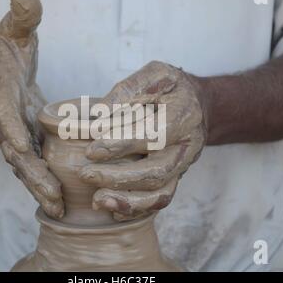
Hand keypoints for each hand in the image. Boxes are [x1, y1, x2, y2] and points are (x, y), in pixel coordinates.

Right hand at [0, 0, 63, 218]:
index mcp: (2, 98)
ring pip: (27, 169)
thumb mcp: (14, 33)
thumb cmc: (5, 56)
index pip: (4, 117)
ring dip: (41, 189)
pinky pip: (37, 169)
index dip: (13, 132)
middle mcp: (7, 124)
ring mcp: (18, 138)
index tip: (24, 150)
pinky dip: (47, 185)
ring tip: (60, 210)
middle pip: (17, 154)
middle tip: (54, 197)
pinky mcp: (30, 146)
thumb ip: (22, 16)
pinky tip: (64, 203)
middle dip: (33, 176)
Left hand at [79, 61, 206, 220]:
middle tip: (85, 174)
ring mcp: (183, 166)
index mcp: (184, 116)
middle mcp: (187, 146)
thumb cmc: (172, 88)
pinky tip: (110, 208)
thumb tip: (100, 114)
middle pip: (157, 171)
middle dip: (119, 177)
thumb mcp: (156, 74)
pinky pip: (159, 200)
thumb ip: (129, 90)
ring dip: (128, 201)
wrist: (197, 105)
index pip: (154, 134)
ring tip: (97, 201)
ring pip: (160, 193)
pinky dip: (135, 208)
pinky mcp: (175, 178)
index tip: (90, 149)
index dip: (122, 144)